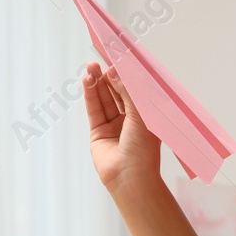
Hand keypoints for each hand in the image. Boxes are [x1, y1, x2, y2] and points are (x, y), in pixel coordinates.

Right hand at [81, 61, 161, 193]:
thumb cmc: (143, 150)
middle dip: (110, 76)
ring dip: (98, 82)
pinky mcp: (99, 132)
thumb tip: (114, 72)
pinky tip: (88, 80)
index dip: (126, 75)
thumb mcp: (140, 115)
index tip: (118, 58)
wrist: (130, 177)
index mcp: (147, 117)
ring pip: (105, 99)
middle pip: (118, 92)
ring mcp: (114, 126)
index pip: (136, 91)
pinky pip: (94, 109)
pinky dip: (90, 94)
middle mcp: (131, 120)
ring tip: (91, 66)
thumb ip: (127, 92)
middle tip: (102, 59)